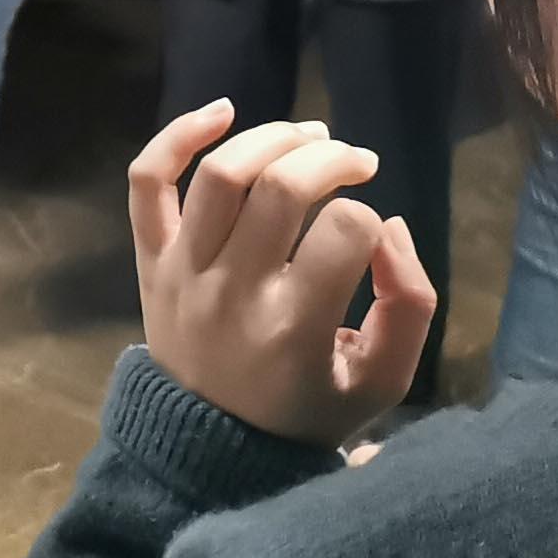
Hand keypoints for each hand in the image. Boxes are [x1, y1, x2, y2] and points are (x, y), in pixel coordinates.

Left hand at [128, 106, 434, 447]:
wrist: (209, 448)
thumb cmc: (306, 410)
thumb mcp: (381, 382)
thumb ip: (409, 306)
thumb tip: (389, 228)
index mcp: (295, 329)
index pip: (343, 232)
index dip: (369, 217)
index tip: (372, 233)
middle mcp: (233, 292)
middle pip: (281, 188)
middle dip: (332, 160)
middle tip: (359, 161)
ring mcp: (183, 272)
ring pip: (221, 173)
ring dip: (272, 137)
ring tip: (311, 139)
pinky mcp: (150, 261)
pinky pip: (147, 183)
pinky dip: (177, 135)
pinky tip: (223, 109)